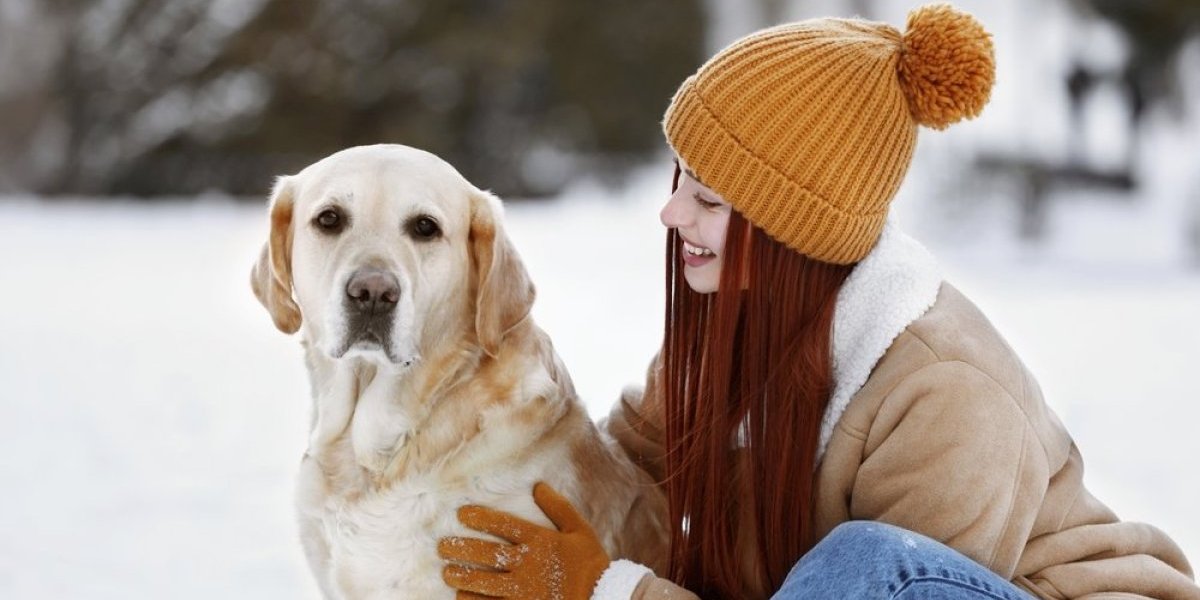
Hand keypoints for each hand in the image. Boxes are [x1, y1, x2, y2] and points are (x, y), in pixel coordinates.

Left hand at [439, 482, 610, 599]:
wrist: (603, 598)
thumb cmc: (591, 563)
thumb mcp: (580, 530)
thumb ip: (558, 508)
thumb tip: (538, 486)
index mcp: (540, 541)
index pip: (503, 525)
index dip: (479, 518)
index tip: (461, 514)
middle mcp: (527, 564)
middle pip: (485, 554)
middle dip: (460, 549)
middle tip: (442, 547)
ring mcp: (523, 590)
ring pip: (483, 583)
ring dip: (461, 577)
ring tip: (447, 573)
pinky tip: (462, 597)